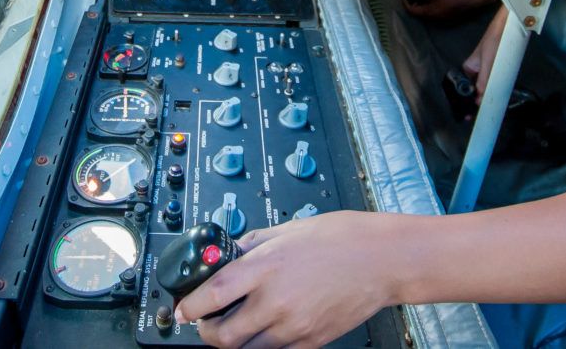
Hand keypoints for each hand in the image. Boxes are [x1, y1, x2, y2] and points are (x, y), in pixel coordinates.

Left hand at [174, 211, 393, 348]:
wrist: (382, 259)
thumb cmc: (341, 238)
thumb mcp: (287, 229)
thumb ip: (254, 244)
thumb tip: (230, 254)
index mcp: (264, 267)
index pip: (211, 295)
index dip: (190, 307)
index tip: (183, 310)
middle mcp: (275, 300)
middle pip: (223, 335)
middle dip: (207, 332)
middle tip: (205, 323)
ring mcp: (294, 326)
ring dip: (234, 342)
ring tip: (235, 326)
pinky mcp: (311, 341)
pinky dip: (264, 346)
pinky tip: (265, 331)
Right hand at [460, 5, 508, 108]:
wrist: (507, 28)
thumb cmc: (494, 42)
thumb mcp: (488, 63)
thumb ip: (484, 81)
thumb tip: (480, 99)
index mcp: (468, 68)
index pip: (466, 88)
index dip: (467, 101)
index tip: (468, 114)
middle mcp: (475, 70)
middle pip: (475, 89)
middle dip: (479, 100)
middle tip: (483, 113)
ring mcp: (486, 69)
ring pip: (485, 86)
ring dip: (488, 95)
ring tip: (492, 106)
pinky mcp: (497, 68)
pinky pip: (494, 81)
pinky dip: (496, 88)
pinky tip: (500, 95)